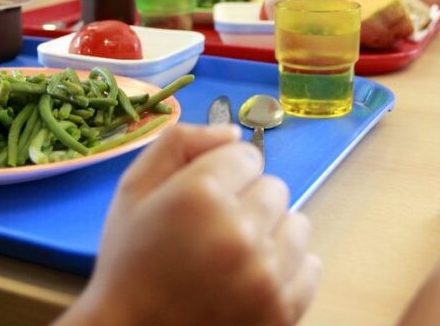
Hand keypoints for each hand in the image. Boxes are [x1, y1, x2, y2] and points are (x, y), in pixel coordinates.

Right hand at [62, 124, 319, 325]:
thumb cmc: (130, 264)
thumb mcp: (132, 191)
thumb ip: (178, 144)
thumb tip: (232, 130)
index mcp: (199, 195)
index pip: (247, 155)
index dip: (224, 175)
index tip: (203, 200)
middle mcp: (238, 230)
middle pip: (275, 188)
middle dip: (248, 203)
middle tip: (214, 233)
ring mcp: (265, 274)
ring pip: (297, 224)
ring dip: (271, 235)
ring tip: (234, 258)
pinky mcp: (283, 309)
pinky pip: (310, 265)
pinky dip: (286, 271)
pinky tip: (251, 281)